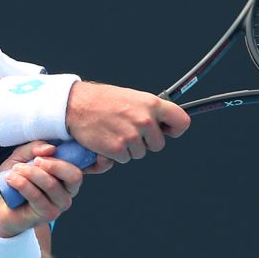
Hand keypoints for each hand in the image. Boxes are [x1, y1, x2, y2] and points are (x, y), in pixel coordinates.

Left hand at [0, 141, 104, 236]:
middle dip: (52, 164)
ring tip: (15, 170)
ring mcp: (59, 206)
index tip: (44, 152)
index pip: (78, 165)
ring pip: (51, 184)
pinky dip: (22, 184)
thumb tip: (51, 148)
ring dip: (31, 173)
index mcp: (67, 176)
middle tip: (34, 161)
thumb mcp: (22, 156)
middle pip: (74, 176)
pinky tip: (11, 179)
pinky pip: (36, 195)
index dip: (64, 155)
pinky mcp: (46, 215)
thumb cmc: (15, 179)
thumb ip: (35, 148)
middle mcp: (68, 192)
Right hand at [64, 82, 190, 163]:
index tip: (168, 131)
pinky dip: (116, 154)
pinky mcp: (118, 149)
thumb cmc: (103, 101)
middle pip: (158, 144)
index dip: (175, 129)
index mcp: (152, 104)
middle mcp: (145, 120)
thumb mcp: (132, 98)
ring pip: (140, 153)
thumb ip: (150, 111)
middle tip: (129, 129)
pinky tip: (107, 138)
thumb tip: (165, 126)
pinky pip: (125, 159)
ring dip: (129, 147)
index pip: (182, 121)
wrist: (76, 105)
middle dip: (146, 141)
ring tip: (115, 131)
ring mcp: (132, 136)